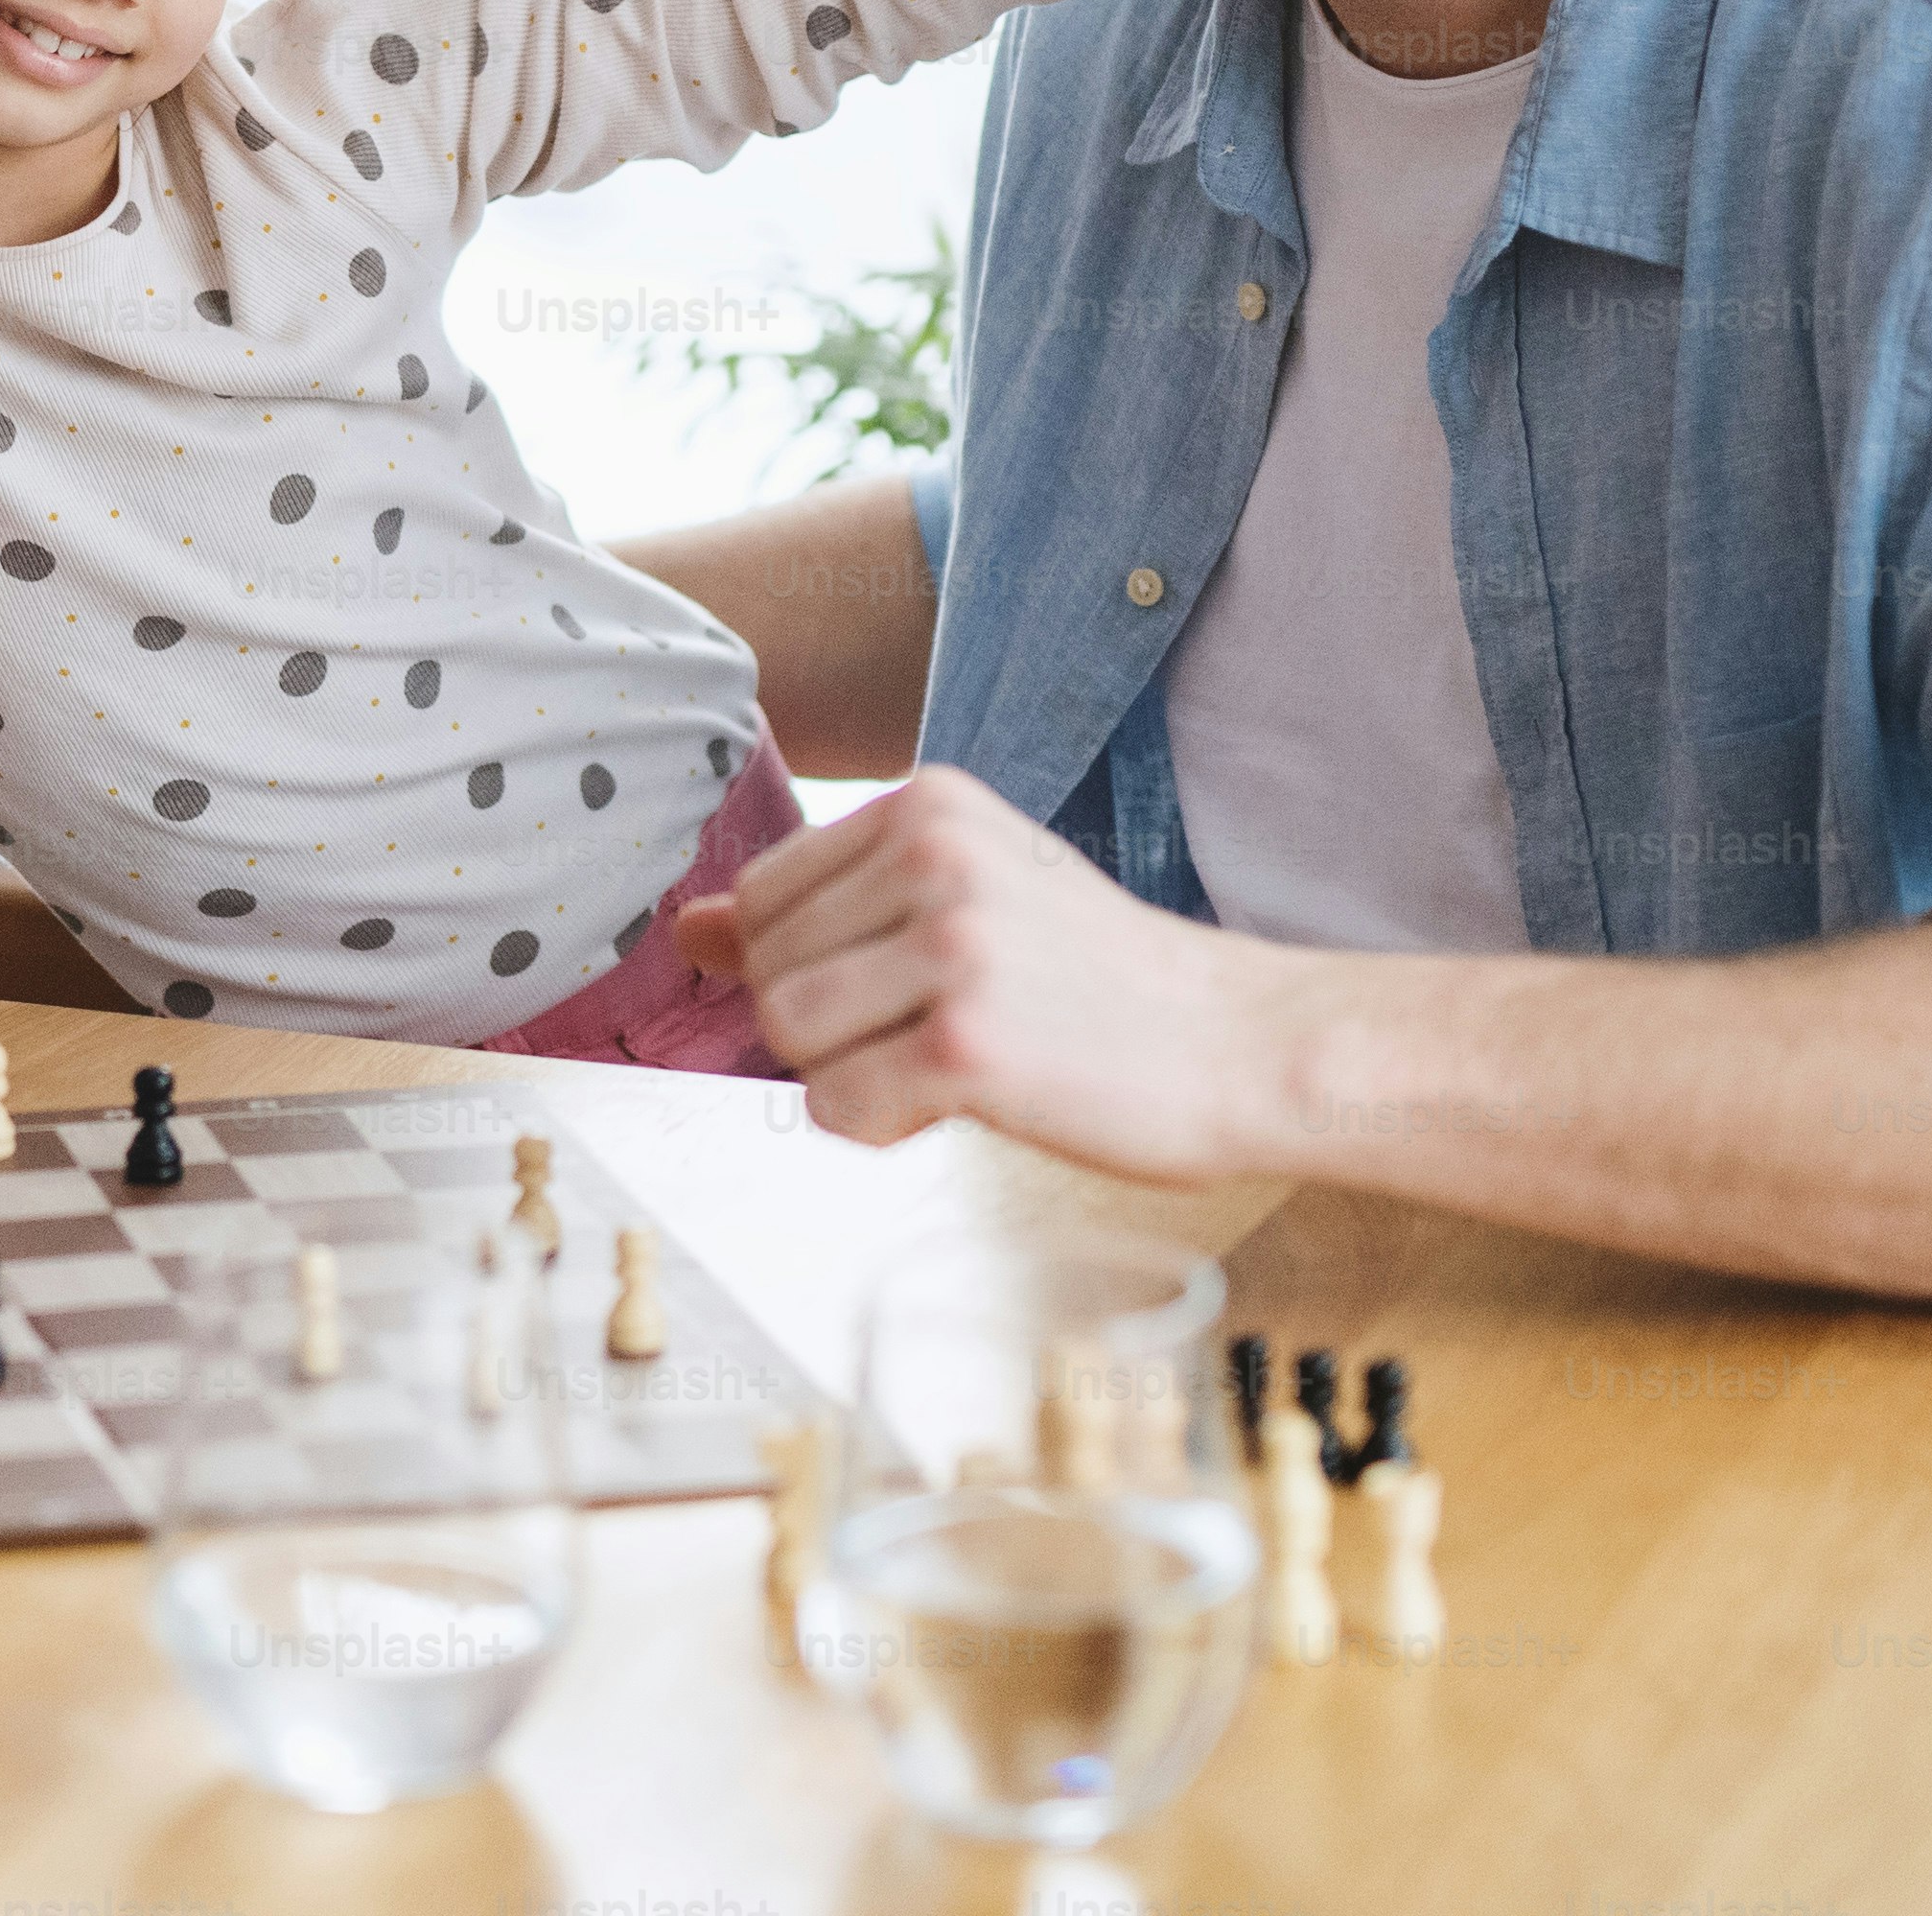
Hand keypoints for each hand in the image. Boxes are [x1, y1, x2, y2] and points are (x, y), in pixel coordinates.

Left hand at [687, 765, 1294, 1178]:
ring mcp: (953, 947)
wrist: (1243, 1045)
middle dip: (827, 1027)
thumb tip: (689, 928)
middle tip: (936, 1034)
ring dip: (847, 1076)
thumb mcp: (963, 902)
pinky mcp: (968, 1045)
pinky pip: (833, 1107)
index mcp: (928, 803)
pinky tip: (957, 1106)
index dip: (817, 965)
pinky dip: (877, 1127)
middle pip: (766, 968)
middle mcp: (934, 856)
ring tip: (942, 1068)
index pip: (766, 893)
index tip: (908, 985)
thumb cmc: (1100, 982)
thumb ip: (824, 907)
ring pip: (786, 1035)